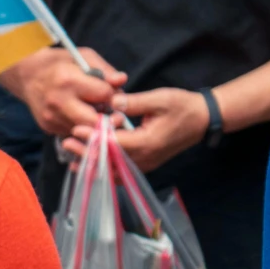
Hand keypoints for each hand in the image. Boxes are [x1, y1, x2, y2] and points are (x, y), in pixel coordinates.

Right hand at [7, 46, 124, 138]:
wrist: (27, 75)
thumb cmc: (60, 63)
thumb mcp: (84, 57)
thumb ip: (105, 69)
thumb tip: (122, 81)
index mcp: (69, 80)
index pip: (103, 95)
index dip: (112, 94)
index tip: (111, 92)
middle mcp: (58, 102)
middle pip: (93, 121)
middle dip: (107, 118)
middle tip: (113, 112)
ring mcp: (51, 117)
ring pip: (84, 130)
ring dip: (94, 124)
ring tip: (95, 110)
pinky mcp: (48, 128)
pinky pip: (73, 133)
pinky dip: (81, 127)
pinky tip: (80, 115)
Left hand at [77, 87, 209, 173]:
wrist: (203, 119)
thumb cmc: (183, 106)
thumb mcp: (160, 98)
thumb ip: (135, 102)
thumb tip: (111, 103)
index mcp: (148, 142)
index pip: (114, 143)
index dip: (94, 137)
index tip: (76, 129)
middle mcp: (145, 159)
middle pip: (109, 160)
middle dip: (86, 152)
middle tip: (66, 143)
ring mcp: (146, 164)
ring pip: (113, 169)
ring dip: (93, 161)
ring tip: (71, 156)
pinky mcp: (146, 164)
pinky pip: (121, 170)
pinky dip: (105, 167)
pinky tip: (92, 162)